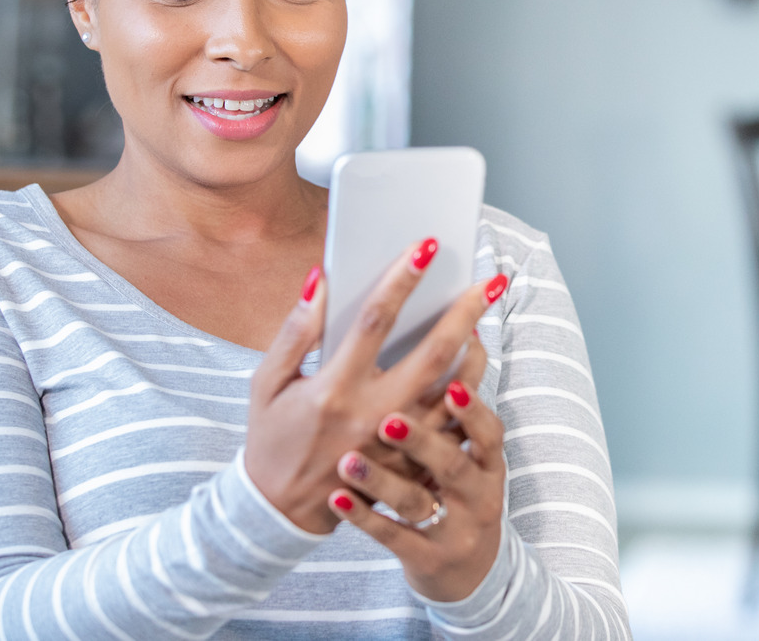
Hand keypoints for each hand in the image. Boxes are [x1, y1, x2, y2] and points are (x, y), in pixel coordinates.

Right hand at [244, 239, 508, 533]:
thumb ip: (295, 331)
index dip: (402, 280)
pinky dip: (470, 396)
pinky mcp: (412, 466)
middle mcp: (372, 415)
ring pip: (456, 394)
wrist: (278, 512)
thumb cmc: (271, 438)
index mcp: (333, 388)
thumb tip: (317, 279)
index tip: (426, 247)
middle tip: (490, 281)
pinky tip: (474, 368)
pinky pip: (453, 428)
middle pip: (434, 354)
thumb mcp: (267, 383)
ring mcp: (399, 446)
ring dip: (476, 353)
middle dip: (465, 312)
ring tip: (484, 321)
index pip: (375, 321)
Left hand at [327, 377, 507, 601]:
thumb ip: (455, 412)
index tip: (453, 385)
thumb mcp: (472, 457)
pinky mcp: (426, 557)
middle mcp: (477, 494)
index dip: (473, 410)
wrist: (467, 573)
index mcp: (487, 462)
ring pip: (418, 502)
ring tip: (348, 460)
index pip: (488, 431)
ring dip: (382, 481)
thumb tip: (457, 336)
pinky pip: (393, 537)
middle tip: (386, 420)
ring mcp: (453, 529)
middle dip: (422, 440)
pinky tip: (337, 499)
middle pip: (453, 463)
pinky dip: (365, 518)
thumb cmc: (458, 492)